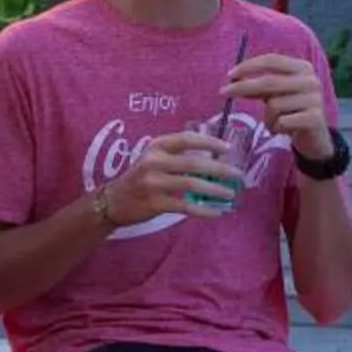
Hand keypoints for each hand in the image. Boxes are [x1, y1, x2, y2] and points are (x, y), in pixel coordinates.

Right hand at [101, 131, 236, 226]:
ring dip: (215, 190)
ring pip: (191, 184)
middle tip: (238, 175)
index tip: (228, 148)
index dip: (209, 142)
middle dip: (219, 169)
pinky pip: (185, 206)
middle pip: (194, 163)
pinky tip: (217, 212)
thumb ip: (177, 156)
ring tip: (230, 194)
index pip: (187, 139)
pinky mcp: (154, 203)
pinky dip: (203, 210)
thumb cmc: (140, 178)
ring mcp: (153, 183)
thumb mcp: (153, 159)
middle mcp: (153, 162)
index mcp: (156, 146)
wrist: (113, 201)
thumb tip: (213, 159)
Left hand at [225, 52, 332, 159]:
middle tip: (223, 92)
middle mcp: (311, 80)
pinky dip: (276, 128)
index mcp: (303, 67)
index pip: (272, 60)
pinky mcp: (314, 118)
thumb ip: (260, 86)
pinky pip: (281, 122)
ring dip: (266, 118)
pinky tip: (284, 130)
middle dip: (243, 87)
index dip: (249, 66)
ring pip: (273, 105)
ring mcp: (314, 99)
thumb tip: (233, 79)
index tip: (230, 74)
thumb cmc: (291, 111)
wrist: (315, 137)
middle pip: (269, 82)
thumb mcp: (276, 94)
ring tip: (274, 123)